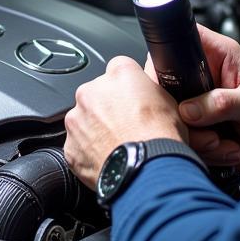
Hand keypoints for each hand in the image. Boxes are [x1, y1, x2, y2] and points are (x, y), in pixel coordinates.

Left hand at [64, 55, 185, 189]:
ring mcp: (77, 119)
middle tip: (128, 126)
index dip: (128, 85)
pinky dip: (89, 151)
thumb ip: (152, 82)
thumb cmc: (160, 137)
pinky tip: (108, 157)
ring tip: (118, 144)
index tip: (134, 99)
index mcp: (118, 74)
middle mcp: (92, 91)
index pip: (119, 68)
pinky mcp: (70, 145)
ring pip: (85, 119)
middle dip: (108, 107)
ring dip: (97, 129)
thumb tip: (151, 73)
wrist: (146, 172)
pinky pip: (78, 145)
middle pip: (97, 93)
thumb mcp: (169, 100)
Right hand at [169, 24, 239, 172]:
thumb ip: (224, 103)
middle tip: (202, 126)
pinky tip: (225, 148)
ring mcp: (195, 104)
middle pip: (163, 84)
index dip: (166, 56)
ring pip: (170, 117)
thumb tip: (189, 110)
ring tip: (221, 141)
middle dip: (177, 111)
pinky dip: (201, 149)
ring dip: (194, 136)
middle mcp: (201, 78)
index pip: (178, 40)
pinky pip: (183, 138)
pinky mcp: (195, 127)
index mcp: (216, 55)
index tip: (170, 83)